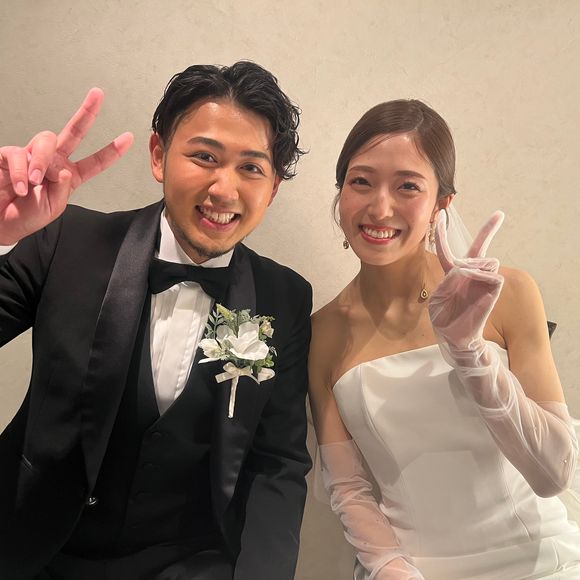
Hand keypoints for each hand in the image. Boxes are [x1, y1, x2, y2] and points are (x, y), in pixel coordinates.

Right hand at [0, 88, 133, 244]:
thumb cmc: (25, 216)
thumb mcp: (53, 208)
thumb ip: (62, 190)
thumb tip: (64, 170)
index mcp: (69, 175)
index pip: (95, 162)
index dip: (111, 151)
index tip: (128, 137)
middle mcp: (53, 161)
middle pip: (74, 132)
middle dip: (87, 113)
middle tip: (98, 95)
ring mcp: (32, 156)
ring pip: (46, 140)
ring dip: (42, 161)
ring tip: (35, 182)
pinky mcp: (10, 155)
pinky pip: (20, 154)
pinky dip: (22, 173)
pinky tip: (21, 186)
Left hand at [428, 210, 504, 350]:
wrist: (455, 337)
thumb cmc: (444, 319)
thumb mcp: (437, 299)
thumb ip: (448, 280)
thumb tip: (465, 269)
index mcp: (451, 274)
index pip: (447, 250)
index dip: (442, 233)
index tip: (442, 215)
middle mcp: (468, 274)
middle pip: (478, 247)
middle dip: (488, 230)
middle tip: (499, 214)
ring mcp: (481, 280)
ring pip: (484, 260)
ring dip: (473, 267)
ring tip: (466, 282)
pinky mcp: (493, 289)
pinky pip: (492, 274)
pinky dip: (481, 276)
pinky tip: (474, 284)